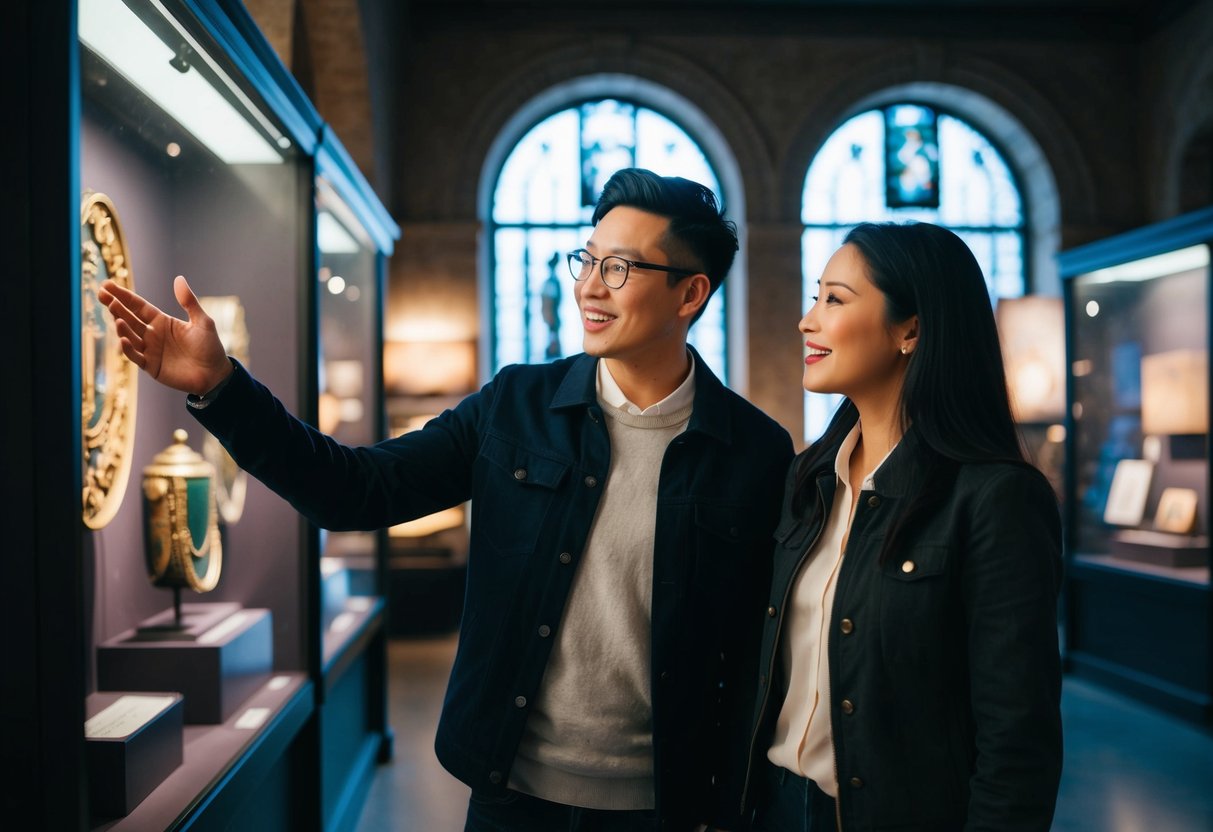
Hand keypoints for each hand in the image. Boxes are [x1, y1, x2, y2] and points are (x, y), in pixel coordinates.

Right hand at [98, 275, 232, 395]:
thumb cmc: (210, 347)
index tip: (107, 284)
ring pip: (130, 336)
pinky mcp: (151, 366)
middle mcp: (152, 334)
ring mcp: (150, 350)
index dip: (123, 296)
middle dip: (115, 306)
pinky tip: (123, 339)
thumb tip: (179, 278)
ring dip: (121, 327)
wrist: (215, 375)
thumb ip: (189, 302)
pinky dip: (128, 349)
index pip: (138, 306)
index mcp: (162, 322)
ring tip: (117, 317)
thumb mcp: (202, 322)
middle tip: (102, 294)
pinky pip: (136, 356)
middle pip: (129, 318)